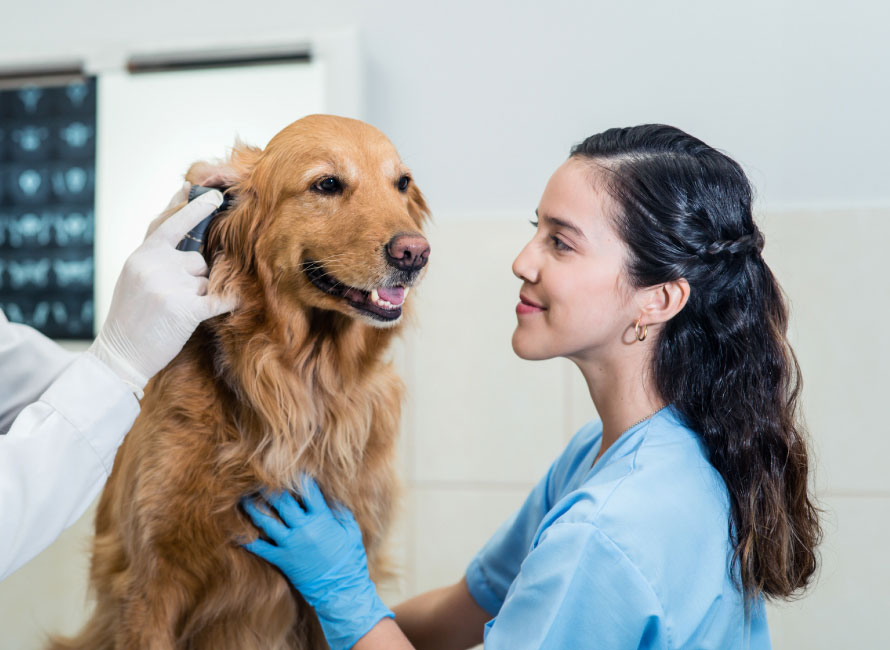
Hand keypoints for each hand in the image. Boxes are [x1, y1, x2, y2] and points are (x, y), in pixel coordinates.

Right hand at [87, 186, 236, 395]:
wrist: (120, 353)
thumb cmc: (130, 315)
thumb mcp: (134, 275)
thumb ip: (157, 254)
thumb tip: (187, 232)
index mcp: (142, 255)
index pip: (172, 223)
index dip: (194, 207)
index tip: (213, 194)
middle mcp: (155, 265)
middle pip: (198, 259)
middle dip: (194, 277)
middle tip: (171, 297)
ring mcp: (170, 286)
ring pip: (206, 280)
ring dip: (199, 296)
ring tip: (173, 312)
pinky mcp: (184, 310)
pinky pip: (218, 299)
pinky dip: (228, 301)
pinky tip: (237, 300)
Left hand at [242, 477, 392, 649]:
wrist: (341, 588)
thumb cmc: (349, 558)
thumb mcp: (351, 531)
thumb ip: (341, 512)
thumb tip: (332, 497)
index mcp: (322, 518)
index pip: (308, 491)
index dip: (298, 478)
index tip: (289, 469)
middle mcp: (304, 528)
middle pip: (282, 502)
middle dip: (270, 489)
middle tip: (258, 478)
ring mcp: (291, 544)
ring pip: (266, 522)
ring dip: (254, 509)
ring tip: (244, 499)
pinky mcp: (283, 560)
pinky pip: (261, 549)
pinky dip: (248, 541)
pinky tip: (238, 533)